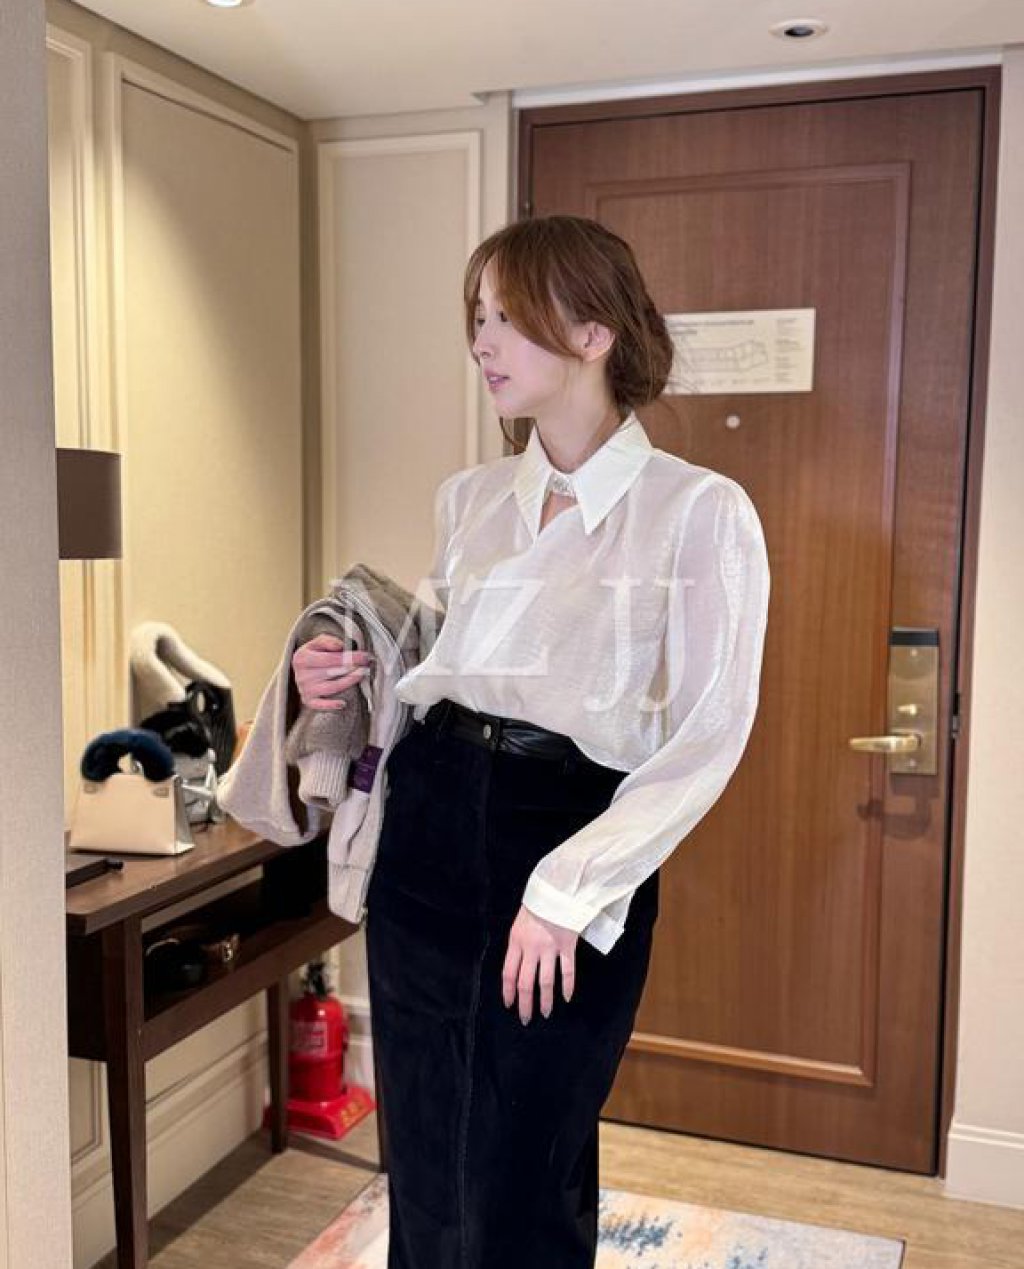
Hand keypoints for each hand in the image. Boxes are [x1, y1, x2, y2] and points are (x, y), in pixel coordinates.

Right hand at [291, 634, 373, 709]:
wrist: (303, 670)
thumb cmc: (314, 655)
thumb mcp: (317, 643)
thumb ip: (327, 641)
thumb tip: (340, 646)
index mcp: (302, 658)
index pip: (329, 658)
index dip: (349, 657)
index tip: (364, 656)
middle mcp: (302, 675)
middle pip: (332, 672)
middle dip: (352, 668)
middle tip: (367, 665)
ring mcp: (305, 689)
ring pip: (331, 688)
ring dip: (349, 681)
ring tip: (362, 675)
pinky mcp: (309, 701)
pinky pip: (320, 705)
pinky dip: (331, 705)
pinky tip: (343, 703)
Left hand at [502, 904, 578, 1024]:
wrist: (556, 890)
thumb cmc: (537, 905)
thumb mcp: (519, 924)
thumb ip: (518, 945)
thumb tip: (517, 967)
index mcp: (516, 942)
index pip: (508, 973)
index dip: (508, 992)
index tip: (509, 1004)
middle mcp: (531, 948)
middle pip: (525, 982)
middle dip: (524, 1004)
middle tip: (525, 1018)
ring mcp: (550, 948)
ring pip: (545, 981)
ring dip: (544, 1000)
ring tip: (545, 1012)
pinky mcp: (567, 946)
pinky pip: (567, 970)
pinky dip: (568, 986)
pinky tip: (566, 997)